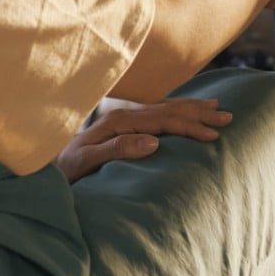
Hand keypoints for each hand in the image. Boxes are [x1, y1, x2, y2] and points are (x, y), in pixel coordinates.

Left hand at [55, 97, 232, 182]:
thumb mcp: (87, 161)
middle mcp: (125, 115)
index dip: (189, 126)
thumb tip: (154, 141)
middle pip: (169, 109)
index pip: (163, 121)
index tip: (213, 134)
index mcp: (120, 122)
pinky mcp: (125, 124)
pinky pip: (158, 112)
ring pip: (166, 108)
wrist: (46, 163)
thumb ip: (119, 148)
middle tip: (228, 116)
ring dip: (192, 108)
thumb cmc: (66, 167)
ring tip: (217, 108)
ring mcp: (125, 117)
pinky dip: (177, 110)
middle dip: (199, 113)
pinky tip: (186, 110)